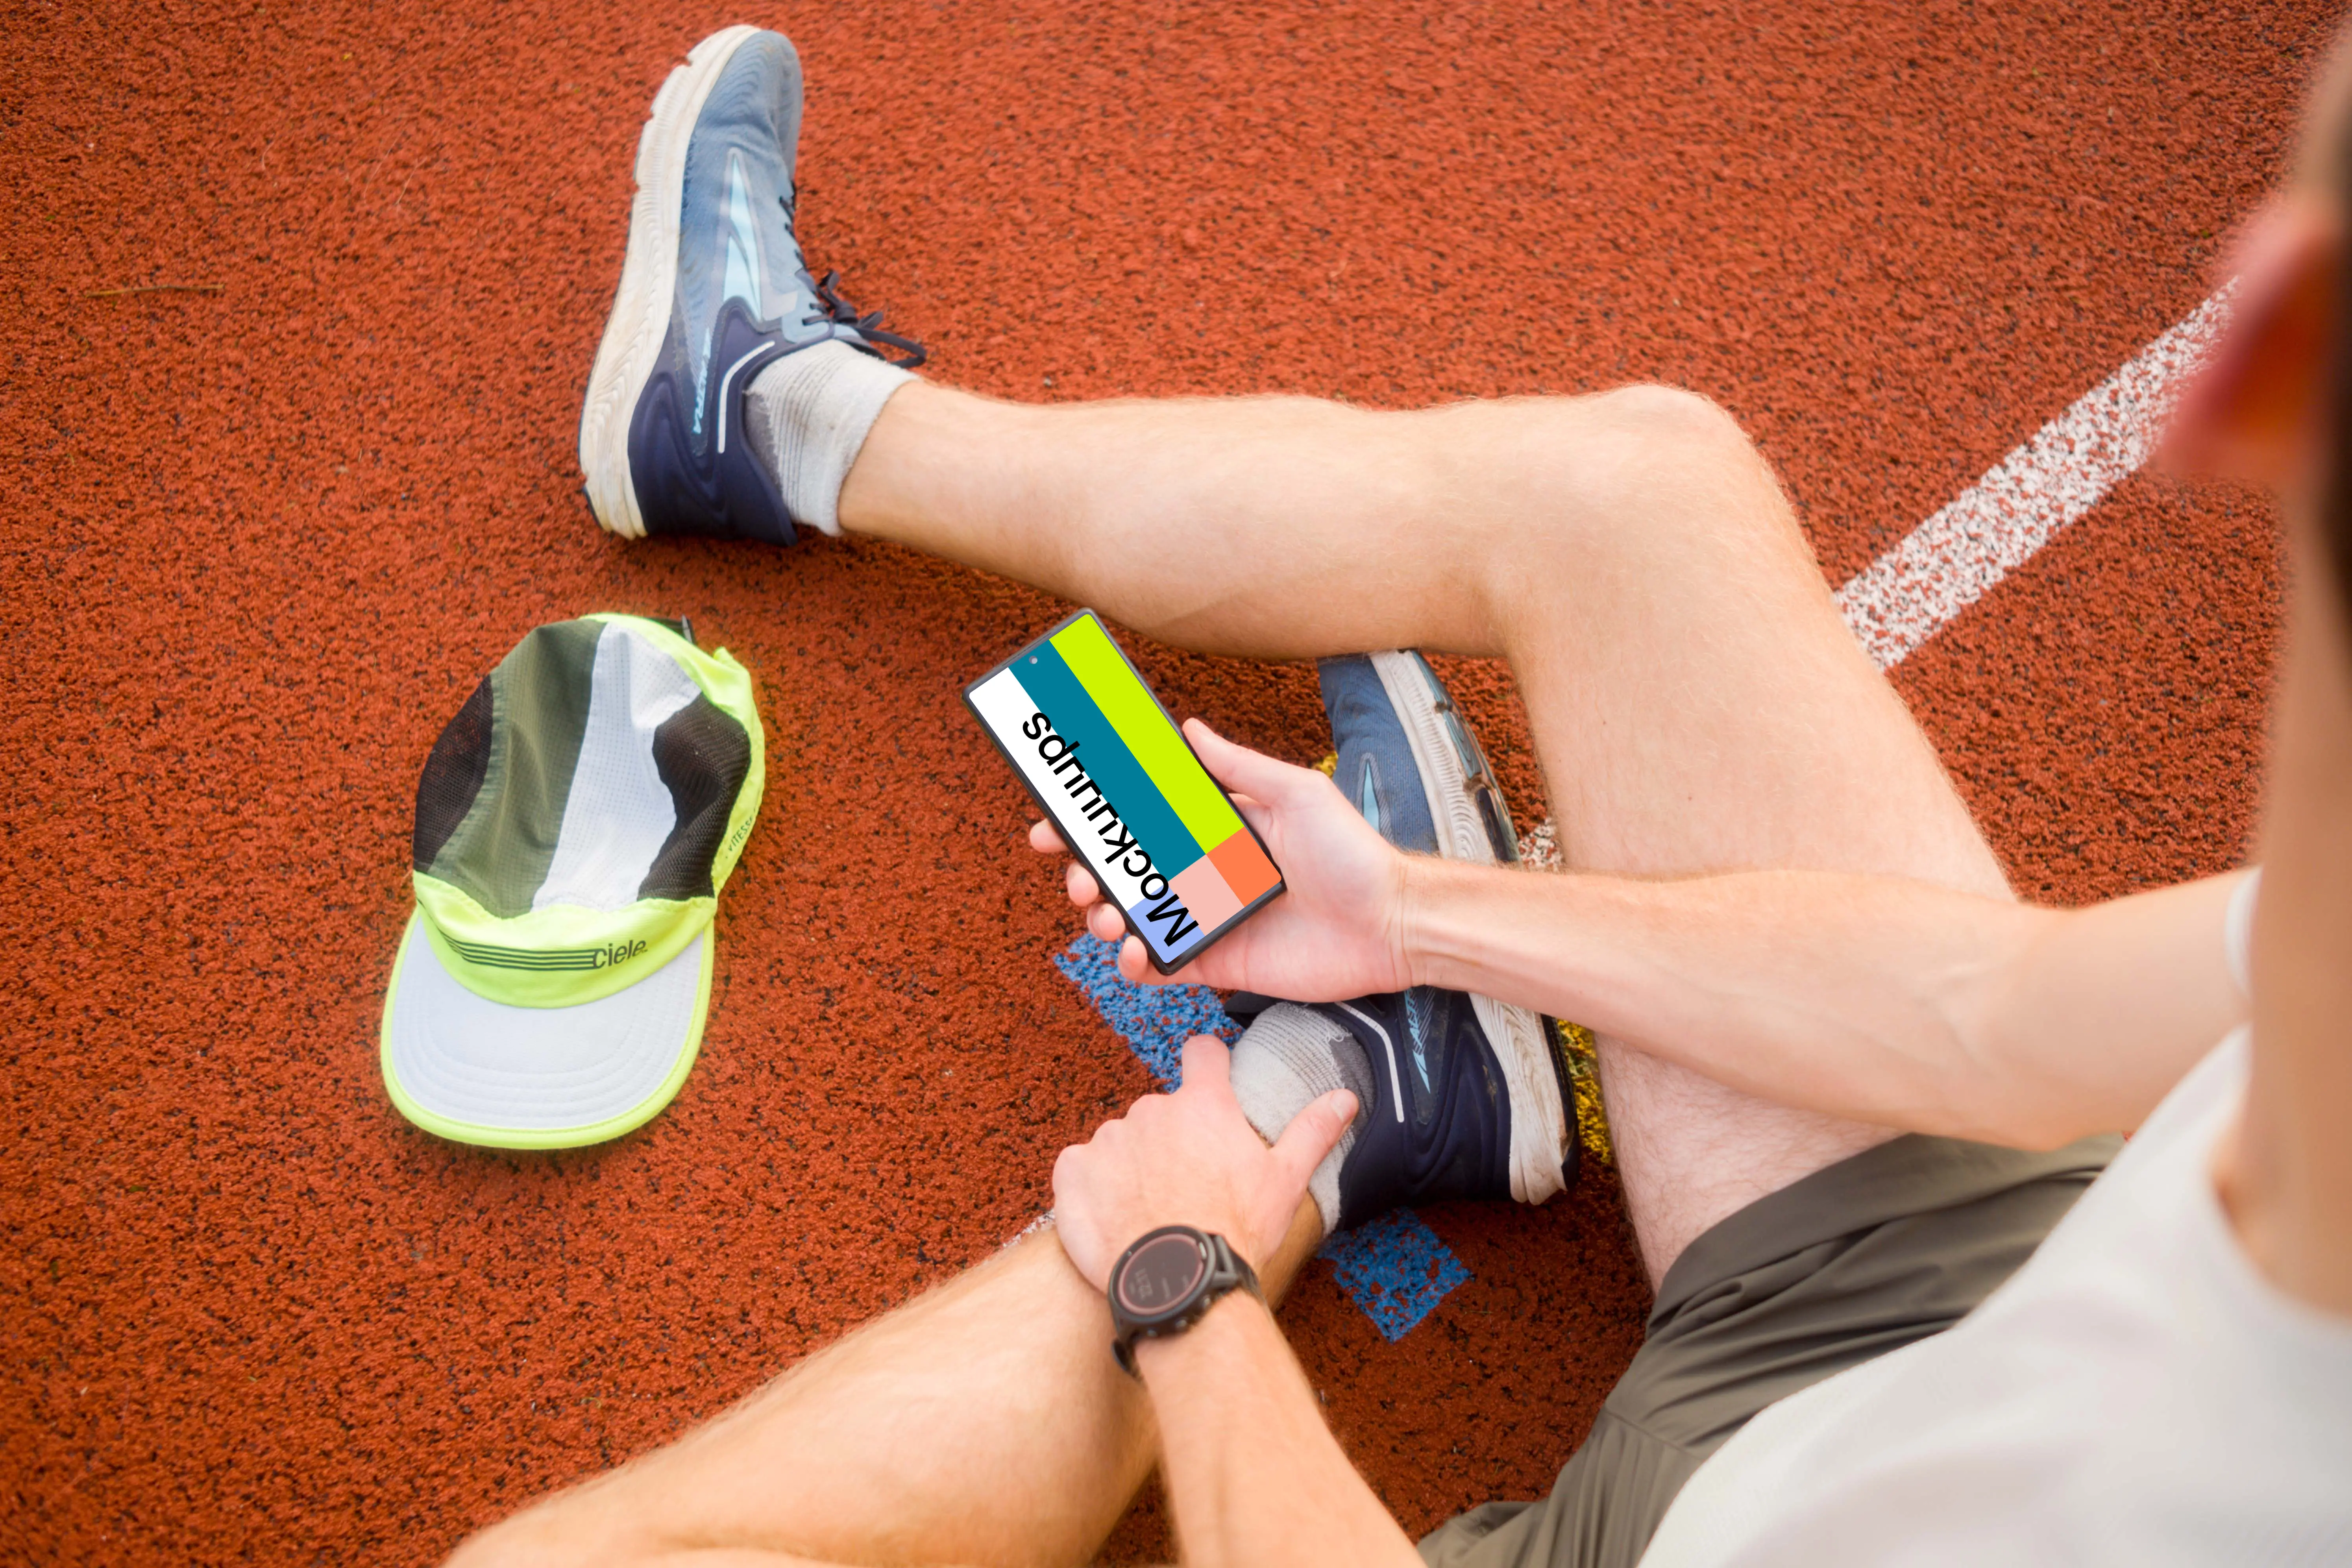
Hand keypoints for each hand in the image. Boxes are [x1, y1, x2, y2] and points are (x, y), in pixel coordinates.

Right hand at [1028, 719, 1411, 998]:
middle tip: (1078, 874)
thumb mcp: (1297, 793)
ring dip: (1104, 916)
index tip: (1059, 820)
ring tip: (1105, 913)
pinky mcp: (1218, 963)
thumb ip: (1239, 766)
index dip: (1097, 822)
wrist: (1390, 923)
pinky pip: (1162, 967)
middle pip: (1126, 872)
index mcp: (1218, 832)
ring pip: (1133, 920)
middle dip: (1088, 871)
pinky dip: (1136, 963)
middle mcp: (1206, 875)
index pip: (1143, 822)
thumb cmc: (1353, 854)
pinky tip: (1134, 951)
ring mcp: (1209, 921)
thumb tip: (1189, 728)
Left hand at [1052, 1037, 1356, 1287]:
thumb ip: (1312, 1131)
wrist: (1178, 1282)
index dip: (1207, 1062)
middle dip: (1171, 1141)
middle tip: (1187, 1187)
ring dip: (1132, 1166)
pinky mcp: (1073, 1170)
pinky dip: (1092, 1187)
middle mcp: (1153, 1109)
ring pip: (1121, 1142)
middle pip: (1162, 1110)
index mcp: (1205, 1105)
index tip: (1209, 1079)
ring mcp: (1110, 1138)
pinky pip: (1081, 1167)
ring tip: (1152, 1212)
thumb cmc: (1235, 1231)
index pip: (1204, 1053)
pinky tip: (1115, 1218)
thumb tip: (1345, 1097)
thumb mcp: (1285, 1180)